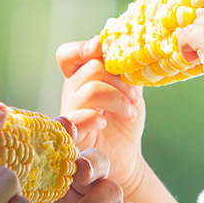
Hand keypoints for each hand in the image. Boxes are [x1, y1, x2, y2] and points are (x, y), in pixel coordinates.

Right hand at [56, 37, 147, 195]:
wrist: (126, 157)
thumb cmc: (124, 120)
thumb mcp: (130, 87)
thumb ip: (127, 67)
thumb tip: (130, 45)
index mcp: (82, 77)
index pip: (68, 55)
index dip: (82, 48)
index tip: (101, 48)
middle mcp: (71, 93)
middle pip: (91, 68)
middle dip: (119, 79)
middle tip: (135, 97)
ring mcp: (69, 113)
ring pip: (90, 90)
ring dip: (117, 98)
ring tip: (130, 113)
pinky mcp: (71, 136)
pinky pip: (77, 119)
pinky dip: (94, 117)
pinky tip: (105, 122)